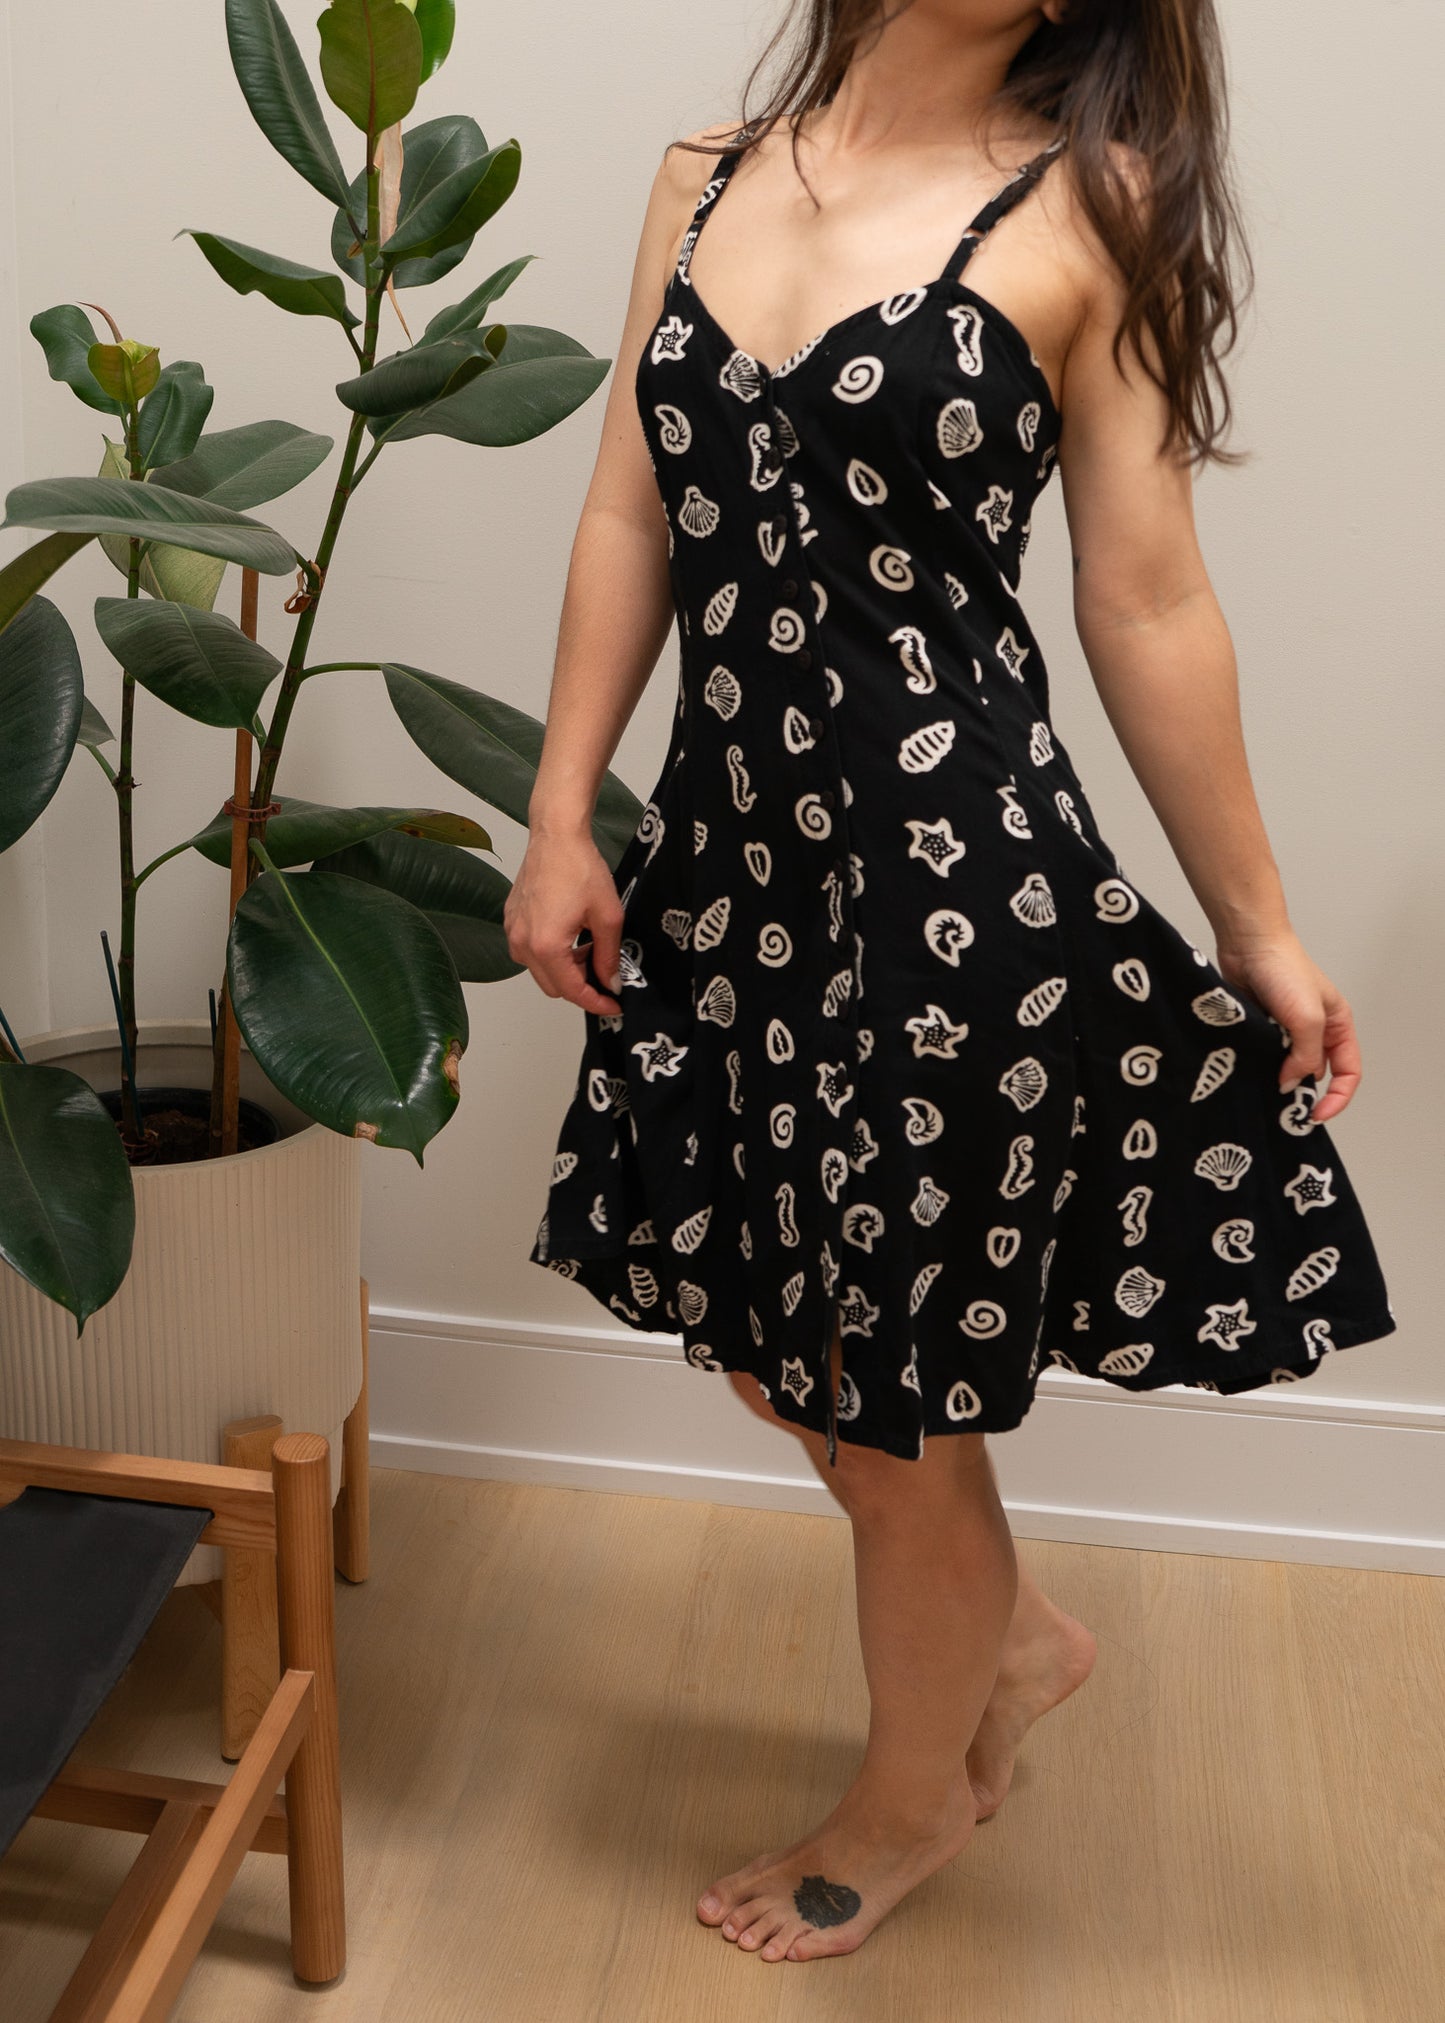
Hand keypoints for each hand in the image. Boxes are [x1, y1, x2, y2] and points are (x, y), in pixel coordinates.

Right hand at [504, 831, 623, 1016]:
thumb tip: (610, 983)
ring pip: (541, 971)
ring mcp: (513, 932)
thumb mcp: (607, 916)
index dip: (596, 1003)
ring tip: (587, 945)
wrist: (556, 836)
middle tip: (604, 969)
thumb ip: (608, 956)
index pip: (572, 991)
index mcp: (546, 946)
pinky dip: (551, 953)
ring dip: (565, 969)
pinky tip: (571, 934)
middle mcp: (522, 944)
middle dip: (581, 985)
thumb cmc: (580, 867)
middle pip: (554, 988)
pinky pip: (530, 952)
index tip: (613, 1004)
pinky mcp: (511, 921)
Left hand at [1213, 928, 1360, 1123]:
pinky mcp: (1263, 1027)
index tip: (1315, 1115)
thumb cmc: (1285, 970)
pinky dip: (1259, 1065)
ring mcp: (1287, 1029)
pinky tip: (1249, 1071)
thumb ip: (1305, 1055)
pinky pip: (1264, 1056)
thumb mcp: (1307, 1018)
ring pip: (1287, 1067)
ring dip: (1278, 1078)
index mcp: (1338, 1026)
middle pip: (1317, 1073)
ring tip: (1264, 1090)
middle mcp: (1316, 1030)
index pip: (1348, 1073)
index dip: (1337, 1098)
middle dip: (1304, 1091)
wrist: (1249, 944)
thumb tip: (1292, 1083)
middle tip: (1285, 1108)